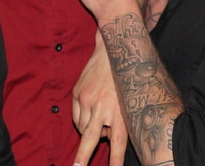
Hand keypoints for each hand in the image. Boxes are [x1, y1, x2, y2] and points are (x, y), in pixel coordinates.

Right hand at [72, 30, 128, 165]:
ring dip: (89, 130)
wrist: (112, 51)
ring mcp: (87, 99)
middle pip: (90, 138)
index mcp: (120, 111)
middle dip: (82, 157)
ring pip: (82, 128)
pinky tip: (90, 111)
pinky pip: (75, 117)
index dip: (115, 160)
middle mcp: (103, 106)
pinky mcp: (77, 93)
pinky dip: (81, 120)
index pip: (118, 142)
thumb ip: (118, 121)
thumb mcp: (128, 101)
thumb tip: (105, 138)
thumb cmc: (125, 80)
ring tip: (101, 117)